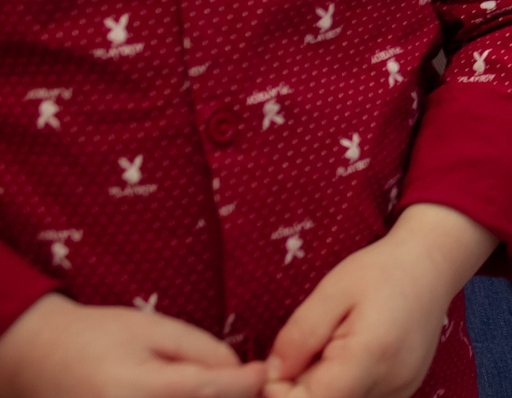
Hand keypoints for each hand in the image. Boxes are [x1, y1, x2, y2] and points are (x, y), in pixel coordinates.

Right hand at [0, 295, 268, 397]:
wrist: (40, 360)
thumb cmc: (101, 337)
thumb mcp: (157, 329)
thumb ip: (205, 352)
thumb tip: (246, 379)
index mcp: (142, 390)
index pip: (214, 392)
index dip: (249, 383)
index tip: (262, 371)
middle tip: (240, 386)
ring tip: (213, 391)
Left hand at [261, 206, 492, 397]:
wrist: (434, 263)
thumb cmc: (381, 269)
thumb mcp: (331, 291)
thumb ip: (298, 337)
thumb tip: (273, 377)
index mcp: (369, 358)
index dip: (280, 392)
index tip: (281, 362)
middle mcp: (390, 384)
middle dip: (301, 390)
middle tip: (304, 352)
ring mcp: (402, 391)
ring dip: (324, 389)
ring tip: (330, 351)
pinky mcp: (405, 391)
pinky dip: (345, 387)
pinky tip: (350, 359)